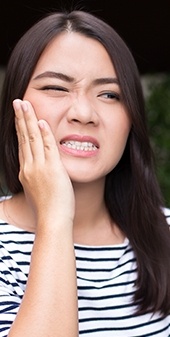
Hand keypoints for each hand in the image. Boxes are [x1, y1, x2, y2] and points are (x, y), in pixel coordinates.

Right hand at [13, 99, 74, 227]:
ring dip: (29, 119)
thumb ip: (36, 180)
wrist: (52, 221)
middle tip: (17, 102)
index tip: (20, 117)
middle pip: (23, 138)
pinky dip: (44, 134)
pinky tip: (41, 121)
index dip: (20, 129)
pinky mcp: (52, 169)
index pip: (22, 145)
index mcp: (26, 172)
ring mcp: (39, 168)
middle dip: (20, 118)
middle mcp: (29, 167)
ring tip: (25, 104)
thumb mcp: (37, 192)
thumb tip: (38, 175)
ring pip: (32, 139)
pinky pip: (47, 147)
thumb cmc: (47, 210)